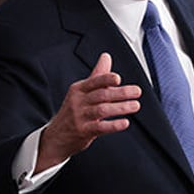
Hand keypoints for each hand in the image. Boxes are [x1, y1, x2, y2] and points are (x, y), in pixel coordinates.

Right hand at [37, 53, 140, 171]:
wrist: (56, 136)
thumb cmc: (73, 111)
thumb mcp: (81, 91)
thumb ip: (97, 75)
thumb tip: (106, 56)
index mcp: (79, 89)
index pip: (94, 81)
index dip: (106, 79)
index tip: (118, 78)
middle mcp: (78, 102)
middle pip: (101, 95)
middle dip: (120, 93)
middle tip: (137, 91)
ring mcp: (80, 117)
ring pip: (102, 110)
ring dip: (120, 108)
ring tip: (135, 105)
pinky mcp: (83, 131)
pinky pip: (100, 128)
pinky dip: (113, 125)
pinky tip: (124, 123)